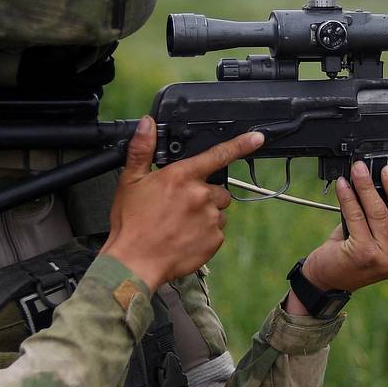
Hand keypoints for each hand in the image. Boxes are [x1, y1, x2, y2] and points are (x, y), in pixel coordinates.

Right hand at [101, 116, 264, 291]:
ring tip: (180, 224)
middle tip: (180, 206)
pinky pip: (216, 232)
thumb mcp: (130, 181)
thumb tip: (147, 123)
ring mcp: (210, 219)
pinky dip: (205, 234)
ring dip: (206, 215)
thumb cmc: (131, 224)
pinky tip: (185, 237)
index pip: (218, 154)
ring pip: (218, 211)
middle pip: (218, 189)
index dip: (241, 144)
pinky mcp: (214, 240)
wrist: (134, 262)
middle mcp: (201, 195)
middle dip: (204, 195)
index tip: (257, 138)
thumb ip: (142, 149)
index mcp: (182, 176)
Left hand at [288, 162, 387, 307]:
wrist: (327, 278)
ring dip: (367, 186)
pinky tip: (344, 185)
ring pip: (380, 212)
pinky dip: (349, 196)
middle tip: (387, 169)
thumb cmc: (355, 254)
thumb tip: (386, 183)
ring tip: (359, 170)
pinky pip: (357, 216)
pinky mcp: (362, 253)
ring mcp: (384, 259)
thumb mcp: (380, 239)